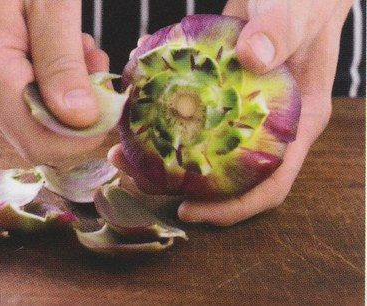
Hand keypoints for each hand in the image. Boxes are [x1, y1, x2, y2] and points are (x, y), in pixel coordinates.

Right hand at [0, 0, 108, 165]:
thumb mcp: (49, 5)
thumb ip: (62, 62)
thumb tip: (81, 119)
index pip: (39, 143)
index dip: (82, 136)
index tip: (107, 103)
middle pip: (46, 134)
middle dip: (83, 106)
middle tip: (92, 60)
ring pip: (44, 119)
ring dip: (74, 91)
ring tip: (77, 48)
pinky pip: (33, 104)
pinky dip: (58, 85)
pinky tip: (63, 53)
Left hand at [109, 0, 352, 225]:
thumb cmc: (303, 4)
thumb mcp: (297, 15)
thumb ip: (280, 33)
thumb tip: (254, 58)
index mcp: (294, 127)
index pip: (271, 184)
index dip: (233, 208)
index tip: (189, 211)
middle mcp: (265, 132)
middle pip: (225, 178)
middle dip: (180, 187)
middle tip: (137, 177)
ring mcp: (239, 117)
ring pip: (200, 152)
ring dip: (160, 159)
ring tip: (123, 153)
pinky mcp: (216, 100)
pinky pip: (188, 120)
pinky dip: (160, 120)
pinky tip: (134, 109)